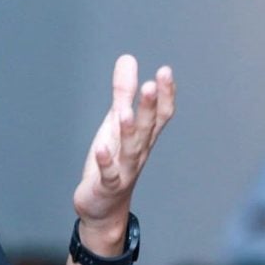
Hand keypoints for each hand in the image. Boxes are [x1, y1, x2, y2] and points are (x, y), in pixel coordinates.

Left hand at [72, 55, 175, 243]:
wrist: (104, 206)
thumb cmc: (113, 159)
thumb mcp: (116, 121)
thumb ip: (123, 92)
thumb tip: (128, 58)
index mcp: (143, 136)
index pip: (160, 115)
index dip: (165, 95)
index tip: (165, 71)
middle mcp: (138, 152)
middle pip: (147, 128)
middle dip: (150, 107)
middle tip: (152, 83)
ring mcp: (124, 169)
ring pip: (130, 149)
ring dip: (129, 131)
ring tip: (124, 112)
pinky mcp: (107, 185)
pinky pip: (108, 174)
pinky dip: (105, 162)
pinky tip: (100, 149)